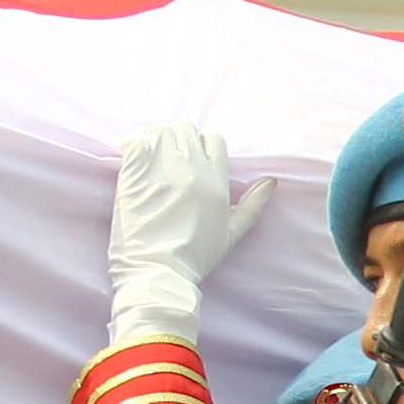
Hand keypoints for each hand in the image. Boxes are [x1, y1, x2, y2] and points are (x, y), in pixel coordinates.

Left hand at [104, 124, 274, 348]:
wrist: (158, 273)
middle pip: (186, 129)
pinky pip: (135, 139)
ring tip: (154, 157)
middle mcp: (190, 168)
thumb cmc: (196, 257)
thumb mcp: (232, 233)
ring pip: (161, 130)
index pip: (214, 139)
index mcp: (216, 180)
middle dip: (181, 139)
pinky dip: (136, 143)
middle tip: (172, 161)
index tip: (196, 164)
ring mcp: (159, 168)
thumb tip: (271, 182)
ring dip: (158, 138)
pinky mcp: (133, 173)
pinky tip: (136, 159)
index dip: (205, 147)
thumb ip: (253, 205)